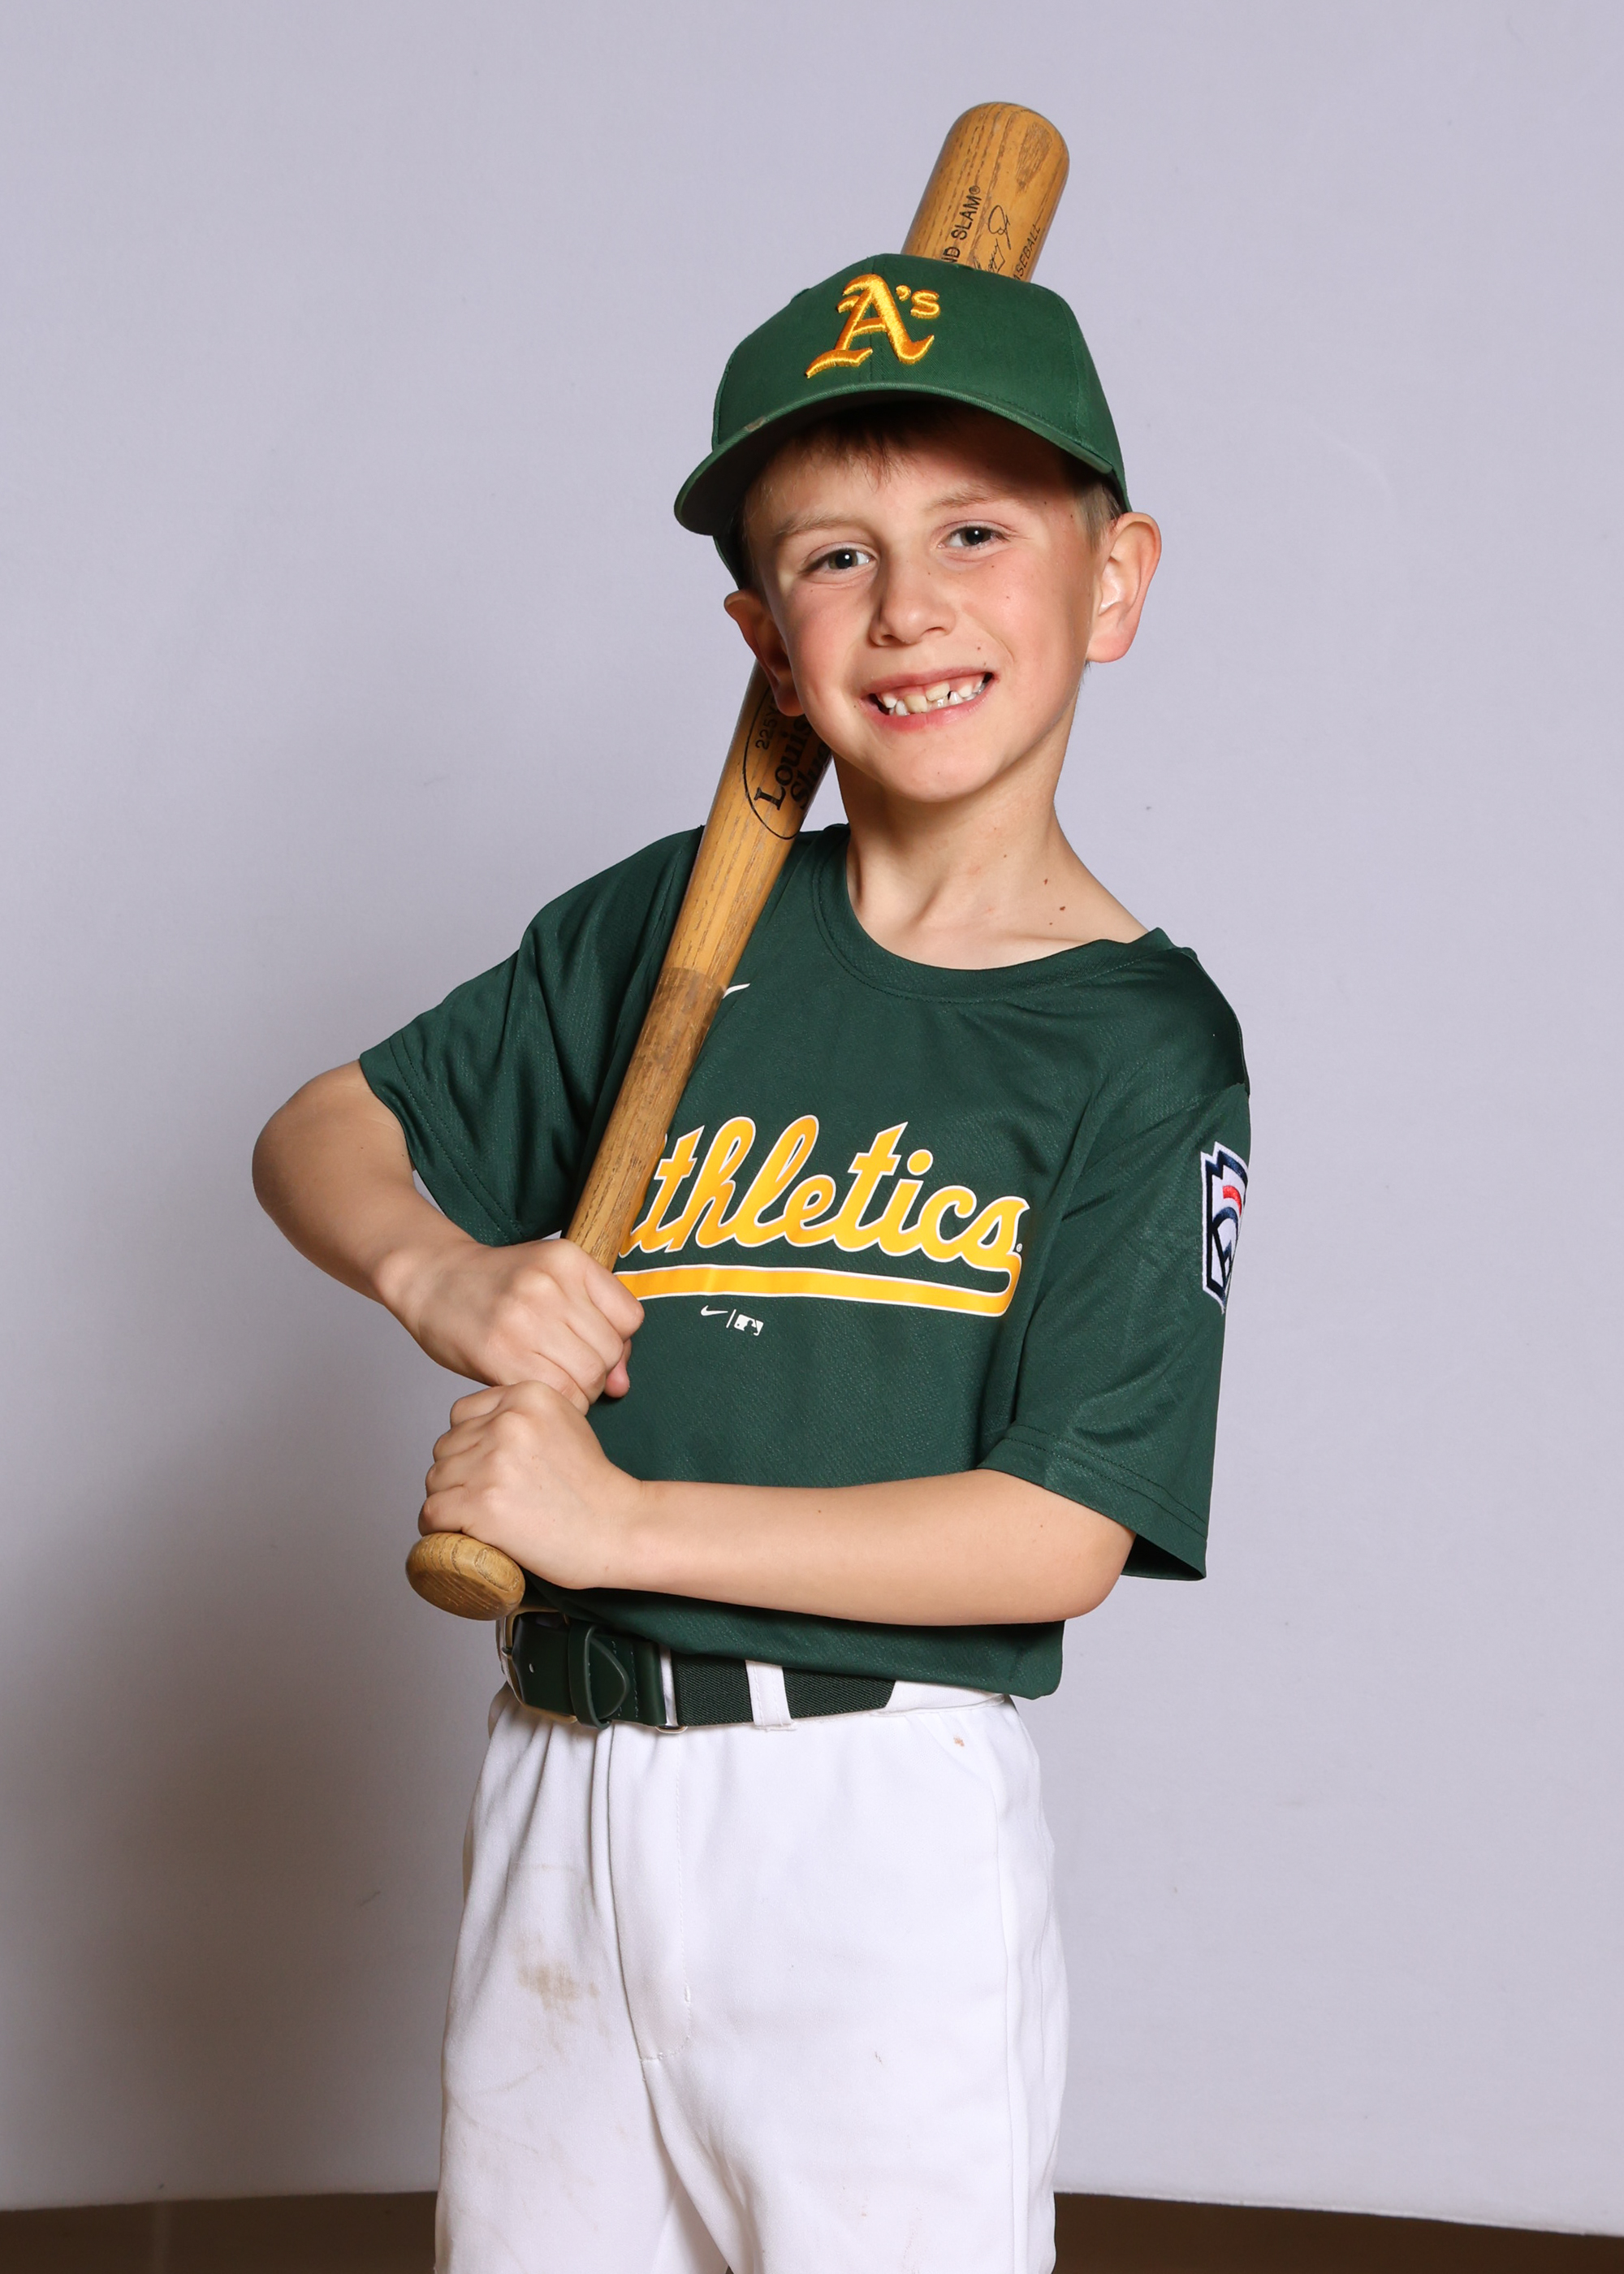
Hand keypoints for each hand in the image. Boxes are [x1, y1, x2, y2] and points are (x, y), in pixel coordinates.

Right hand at [380, 1233, 643, 1407]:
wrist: (431, 1279)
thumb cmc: (496, 1286)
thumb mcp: (552, 1283)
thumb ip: (596, 1325)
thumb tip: (622, 1385)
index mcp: (569, 1260)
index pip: (630, 1318)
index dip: (617, 1341)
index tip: (591, 1345)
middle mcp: (550, 1284)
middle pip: (610, 1352)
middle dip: (598, 1372)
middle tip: (568, 1369)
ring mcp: (525, 1318)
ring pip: (589, 1376)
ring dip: (579, 1390)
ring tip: (553, 1379)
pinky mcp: (501, 1353)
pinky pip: (558, 1393)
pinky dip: (557, 1401)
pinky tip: (537, 1388)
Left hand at [420, 1380, 641, 1589]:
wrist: (619, 1527)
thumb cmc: (594, 1486)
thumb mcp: (565, 1424)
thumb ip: (523, 1417)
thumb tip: (475, 1432)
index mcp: (528, 1396)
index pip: (462, 1415)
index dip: (468, 1446)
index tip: (485, 1470)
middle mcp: (508, 1423)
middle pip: (446, 1448)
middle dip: (458, 1475)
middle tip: (485, 1500)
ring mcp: (493, 1463)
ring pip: (436, 1480)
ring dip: (448, 1502)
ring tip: (475, 1519)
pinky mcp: (481, 1504)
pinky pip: (433, 1513)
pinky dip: (438, 1528)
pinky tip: (458, 1534)